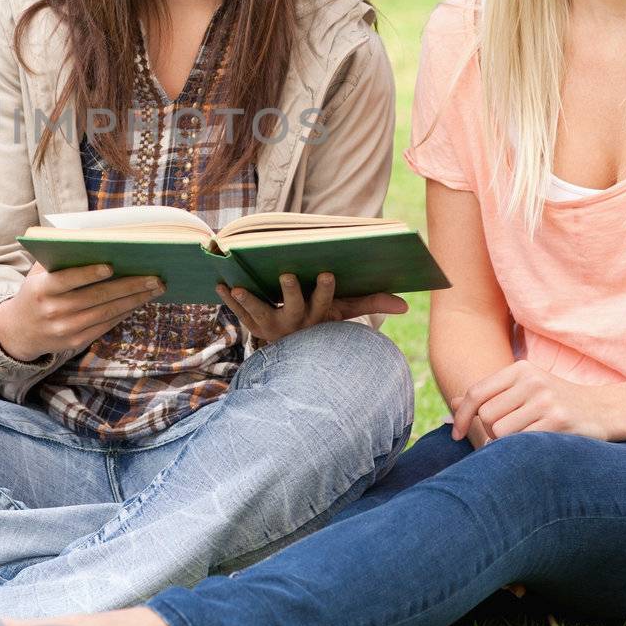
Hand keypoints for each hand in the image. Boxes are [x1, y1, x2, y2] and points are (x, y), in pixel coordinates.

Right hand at [0, 262, 164, 361]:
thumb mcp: (38, 272)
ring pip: (106, 312)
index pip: (68, 280)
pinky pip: (106, 325)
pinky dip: (125, 312)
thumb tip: (95, 238)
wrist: (19, 330)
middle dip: (129, 286)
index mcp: (41, 289)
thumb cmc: (36, 291)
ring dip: (134, 299)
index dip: (89, 273)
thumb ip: (60, 256)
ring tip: (155, 288)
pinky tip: (139, 301)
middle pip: (96, 297)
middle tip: (154, 276)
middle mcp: (53, 311)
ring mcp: (65, 329)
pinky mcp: (76, 342)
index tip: (112, 265)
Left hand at [216, 272, 407, 345]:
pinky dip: (228, 301)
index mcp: (320, 317)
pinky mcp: (254, 326)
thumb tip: (406, 304)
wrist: (293, 354)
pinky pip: (239, 315)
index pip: (326, 302)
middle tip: (286, 274)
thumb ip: (372, 304)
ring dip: (250, 301)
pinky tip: (219, 284)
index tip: (325, 272)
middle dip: (291, 291)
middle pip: (295, 307)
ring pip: (261, 314)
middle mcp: (297, 323)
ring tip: (238, 286)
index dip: (324, 289)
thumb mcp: (345, 315)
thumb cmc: (322, 324)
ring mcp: (273, 326)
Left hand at [450, 360, 612, 442]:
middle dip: (491, 433)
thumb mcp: (525, 389)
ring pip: (502, 431)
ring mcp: (547, 400)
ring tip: (525, 441)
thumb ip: (491, 394)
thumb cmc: (557, 401)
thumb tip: (453, 401)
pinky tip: (535, 447)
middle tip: (508, 438)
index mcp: (520, 369)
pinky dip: (521, 450)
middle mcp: (532, 381)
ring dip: (506, 444)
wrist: (606, 410)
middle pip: (487, 416)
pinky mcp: (559, 421)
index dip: (461, 416)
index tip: (456, 435)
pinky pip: (523, 442)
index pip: (476, 393)